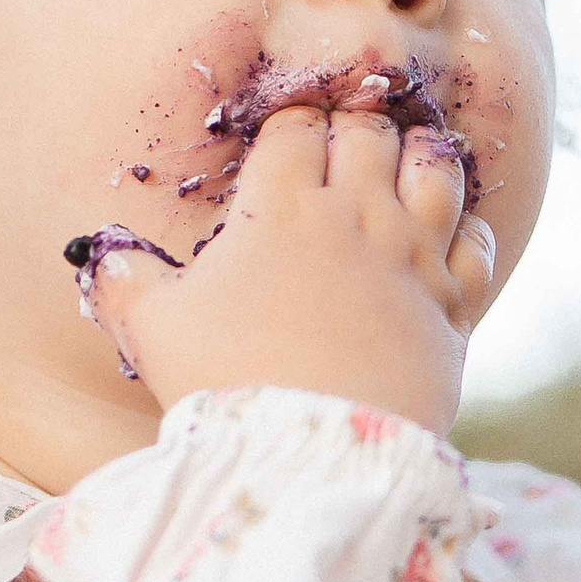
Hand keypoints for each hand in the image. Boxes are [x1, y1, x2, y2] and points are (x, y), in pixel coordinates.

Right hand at [87, 102, 489, 433]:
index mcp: (282, 204)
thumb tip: (103, 257)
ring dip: (420, 153)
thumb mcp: (156, 330)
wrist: (311, 458)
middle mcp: (357, 214)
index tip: (287, 137)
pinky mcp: (453, 305)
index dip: (291, 123)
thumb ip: (127, 283)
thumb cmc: (225, 385)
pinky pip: (478, 240)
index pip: (296, 126)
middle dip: (355, 125)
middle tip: (345, 142)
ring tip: (407, 159)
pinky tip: (452, 232)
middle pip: (369, 131)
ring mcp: (413, 255)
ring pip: (435, 168)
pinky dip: (468, 225)